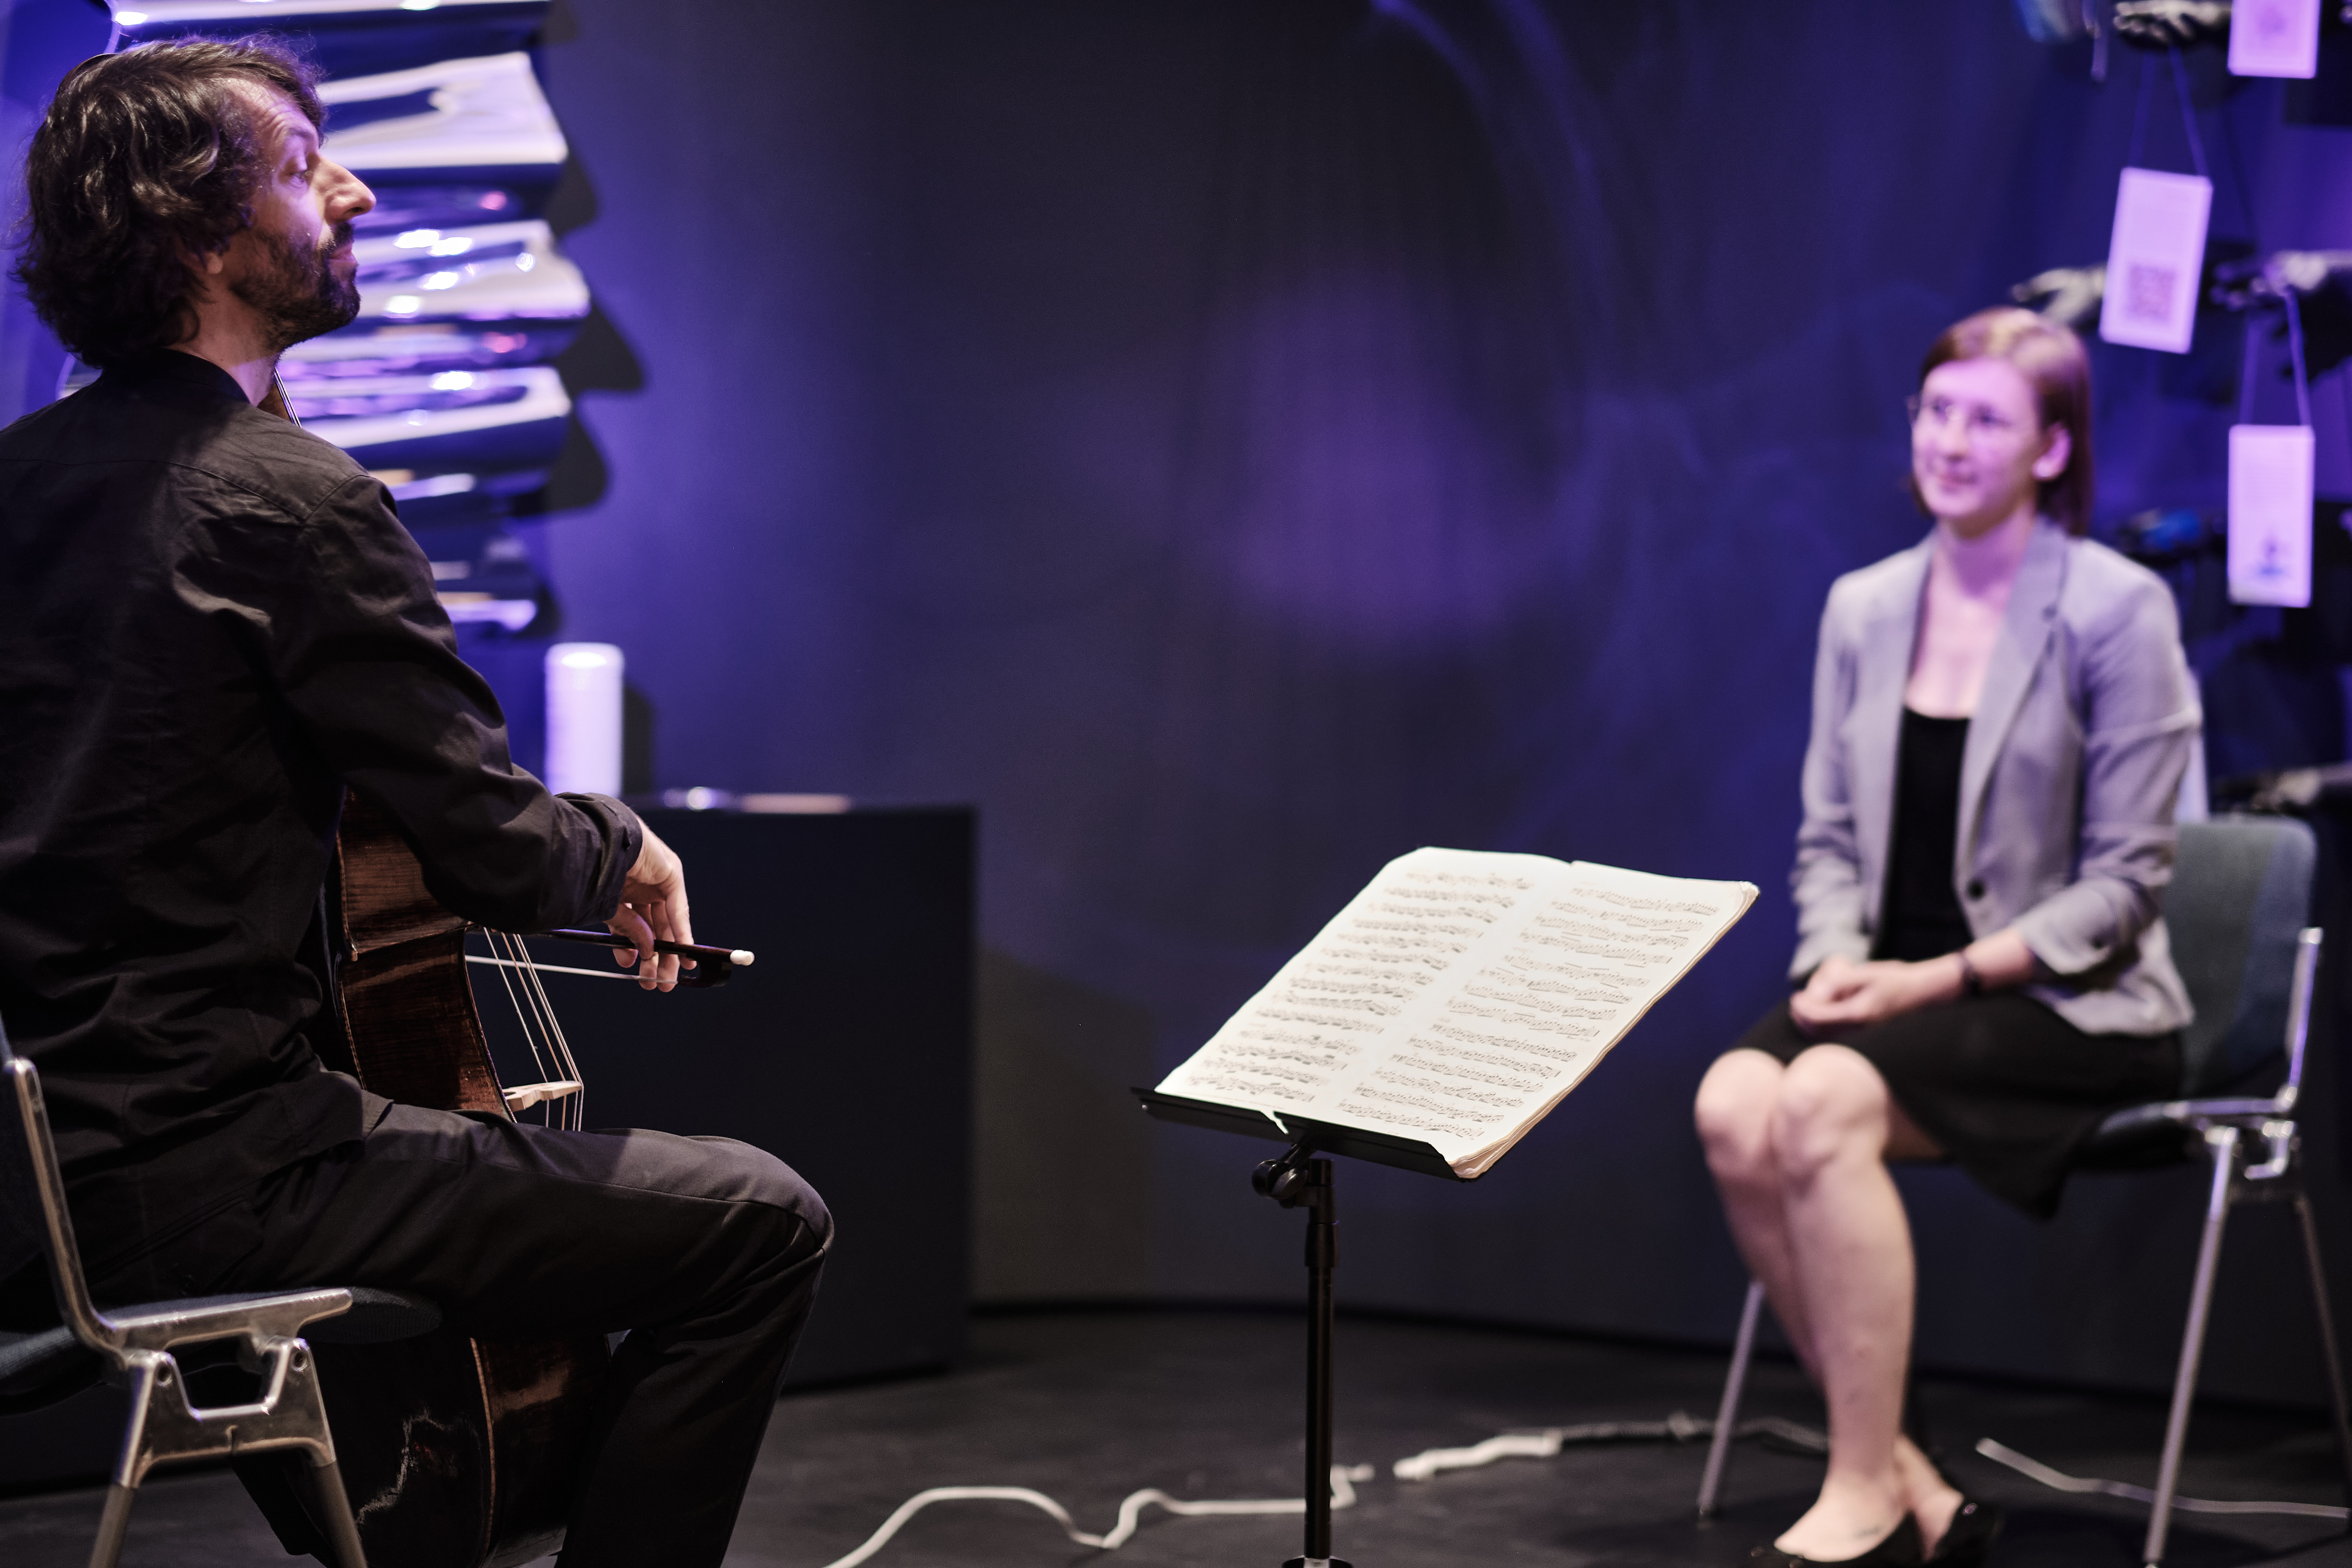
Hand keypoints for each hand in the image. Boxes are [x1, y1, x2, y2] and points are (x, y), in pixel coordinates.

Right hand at [608, 824, 694, 990]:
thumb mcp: (609, 910)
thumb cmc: (592, 871)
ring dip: (668, 950)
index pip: (633, 923)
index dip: (638, 947)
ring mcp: (656, 879)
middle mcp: (640, 885)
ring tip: (665, 977)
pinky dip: (681, 931)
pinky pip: (678, 908)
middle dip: (654, 956)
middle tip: (654, 982)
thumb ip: (628, 930)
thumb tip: (643, 954)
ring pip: (666, 922)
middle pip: (653, 927)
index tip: (636, 968)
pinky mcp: (671, 873)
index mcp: (619, 889)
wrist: (598, 842)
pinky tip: (684, 952)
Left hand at [1788, 953, 1956, 1038]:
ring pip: (1828, 1037)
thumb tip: (1816, 993)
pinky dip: (1826, 1028)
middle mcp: (1861, 1031)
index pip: (1819, 1019)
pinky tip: (1825, 1015)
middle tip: (1798, 1002)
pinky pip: (1840, 1037)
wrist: (1926, 993)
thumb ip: (1840, 982)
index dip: (1802, 1009)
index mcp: (1859, 1015)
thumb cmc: (1898, 979)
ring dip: (1814, 1024)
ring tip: (1808, 1008)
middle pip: (1819, 1032)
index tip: (1796, 997)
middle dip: (1804, 1017)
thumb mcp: (1867, 974)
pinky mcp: (1869, 1036)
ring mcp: (1866, 1036)